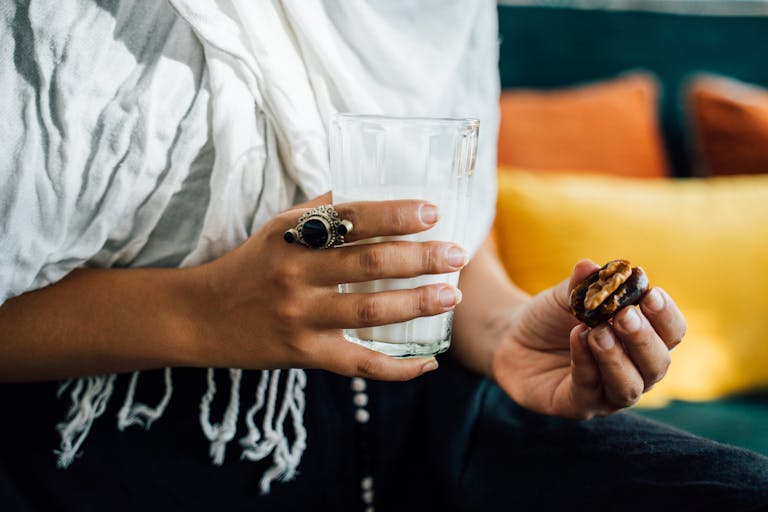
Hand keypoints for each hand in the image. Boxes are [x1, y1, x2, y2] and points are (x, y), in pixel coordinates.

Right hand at [188, 195, 467, 380]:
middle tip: (456, 255)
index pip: (351, 218)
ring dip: (416, 304)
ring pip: (368, 312)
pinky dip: (397, 367)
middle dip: (419, 259)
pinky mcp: (304, 354)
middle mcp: (296, 275)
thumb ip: (323, 212)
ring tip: (452, 297)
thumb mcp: (279, 228)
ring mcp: (300, 318)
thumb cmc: (251, 265)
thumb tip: (379, 191)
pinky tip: (428, 362)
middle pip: (368, 265)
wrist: (202, 316)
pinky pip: (358, 364)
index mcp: (293, 237)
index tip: (433, 213)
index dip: (394, 214)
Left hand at [491, 260, 685, 418]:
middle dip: (643, 338)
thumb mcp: (566, 294)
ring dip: (616, 357)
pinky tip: (577, 338)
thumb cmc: (551, 317)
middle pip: (657, 364)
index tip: (651, 294)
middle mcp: (633, 372)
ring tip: (598, 332)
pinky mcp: (576, 406)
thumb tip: (588, 266)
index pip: (671, 333)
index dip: (666, 315)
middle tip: (624, 315)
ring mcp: (607, 394)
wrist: (512, 338)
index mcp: (642, 341)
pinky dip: (585, 362)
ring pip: (629, 387)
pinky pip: (589, 390)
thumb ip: (583, 283)